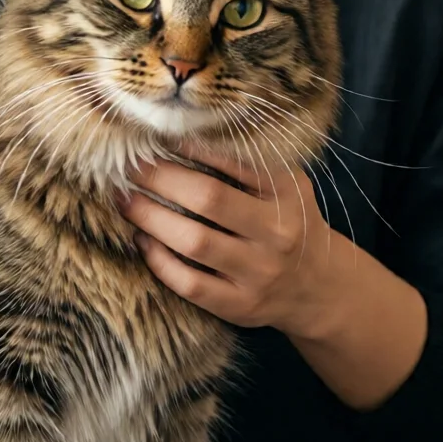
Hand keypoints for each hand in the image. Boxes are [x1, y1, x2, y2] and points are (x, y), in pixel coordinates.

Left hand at [121, 152, 340, 340]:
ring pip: (193, 242)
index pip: (232, 161)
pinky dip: (158, 260)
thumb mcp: (285, 185)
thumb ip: (246, 162)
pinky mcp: (240, 306)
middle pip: (208, 199)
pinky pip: (189, 284)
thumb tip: (180, 135)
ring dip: (150, 218)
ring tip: (125, 201)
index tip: (156, 139)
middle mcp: (276, 234)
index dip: (189, 148)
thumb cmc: (288, 221)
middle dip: (160, 179)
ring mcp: (259, 274)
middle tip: (129, 167)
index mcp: (287, 194)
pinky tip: (142, 240)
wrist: (317, 286)